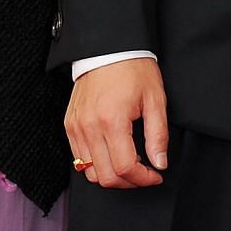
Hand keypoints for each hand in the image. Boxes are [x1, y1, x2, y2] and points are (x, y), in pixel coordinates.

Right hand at [65, 57, 166, 188]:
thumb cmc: (134, 69)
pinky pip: (79, 158)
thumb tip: (160, 163)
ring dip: (111, 175)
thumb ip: (158, 135)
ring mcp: (75, 127)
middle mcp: (89, 127)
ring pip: (89, 171)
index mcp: (112, 121)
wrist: (108, 48)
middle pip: (105, 176)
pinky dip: (96, 163)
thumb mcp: (155, 99)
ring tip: (130, 163)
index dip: (143, 178)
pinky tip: (113, 153)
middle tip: (145, 173)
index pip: (125, 167)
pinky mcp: (69, 125)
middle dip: (129, 182)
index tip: (156, 175)